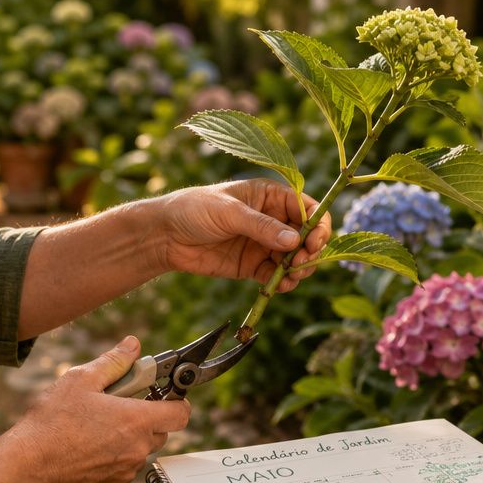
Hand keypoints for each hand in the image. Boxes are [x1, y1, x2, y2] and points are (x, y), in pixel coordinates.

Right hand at [1, 336, 190, 482]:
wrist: (27, 466)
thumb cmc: (52, 422)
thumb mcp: (81, 380)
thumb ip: (114, 362)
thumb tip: (133, 345)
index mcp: (137, 420)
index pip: (180, 413)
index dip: (176, 402)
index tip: (162, 395)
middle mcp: (137, 449)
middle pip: (160, 432)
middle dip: (146, 419)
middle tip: (118, 408)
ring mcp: (125, 471)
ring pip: (140, 452)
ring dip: (128, 440)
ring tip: (96, 429)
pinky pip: (122, 470)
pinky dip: (112, 460)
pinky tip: (86, 450)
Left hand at [158, 179, 332, 292]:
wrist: (165, 236)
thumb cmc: (195, 209)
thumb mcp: (229, 212)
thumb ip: (261, 226)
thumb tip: (294, 240)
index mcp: (270, 196)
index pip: (308, 208)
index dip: (317, 225)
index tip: (314, 242)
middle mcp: (272, 219)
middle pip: (306, 236)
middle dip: (311, 251)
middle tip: (302, 263)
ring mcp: (264, 244)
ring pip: (295, 259)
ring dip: (300, 269)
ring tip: (292, 276)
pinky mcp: (253, 266)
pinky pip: (276, 276)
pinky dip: (283, 282)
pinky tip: (281, 285)